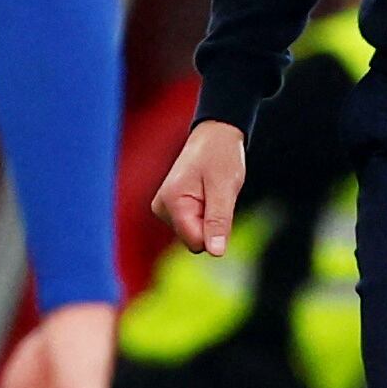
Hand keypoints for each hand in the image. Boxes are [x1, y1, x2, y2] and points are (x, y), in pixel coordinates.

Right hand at [152, 121, 248, 256]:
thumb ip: (218, 221)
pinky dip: (206, 214)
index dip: (215, 231)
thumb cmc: (220, 155)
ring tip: (213, 192)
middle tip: (218, 197)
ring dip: (210, 218)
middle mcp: (162, 208)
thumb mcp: (224, 188)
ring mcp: (165, 209)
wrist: (215, 135)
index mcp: (171, 203)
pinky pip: (194, 225)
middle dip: (212, 225)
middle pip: (194, 241)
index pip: (196, 242)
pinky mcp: (172, 209)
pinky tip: (207, 194)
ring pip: (195, 234)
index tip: (222, 206)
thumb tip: (216, 253)